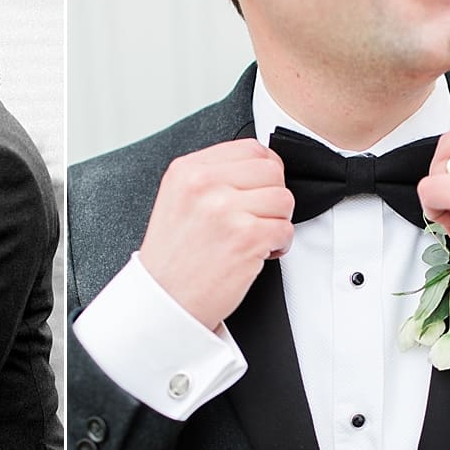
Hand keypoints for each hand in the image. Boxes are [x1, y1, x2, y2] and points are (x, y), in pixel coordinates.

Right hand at [139, 139, 293, 330]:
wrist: (164, 301)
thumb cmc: (173, 258)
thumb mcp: (178, 201)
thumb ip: (212, 177)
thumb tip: (259, 165)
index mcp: (187, 170)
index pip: (251, 148)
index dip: (265, 171)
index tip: (259, 191)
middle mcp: (204, 184)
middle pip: (272, 171)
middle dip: (272, 197)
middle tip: (257, 219)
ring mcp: (225, 210)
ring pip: (283, 200)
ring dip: (276, 223)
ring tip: (253, 239)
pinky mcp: (246, 237)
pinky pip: (286, 230)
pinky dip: (279, 246)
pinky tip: (257, 255)